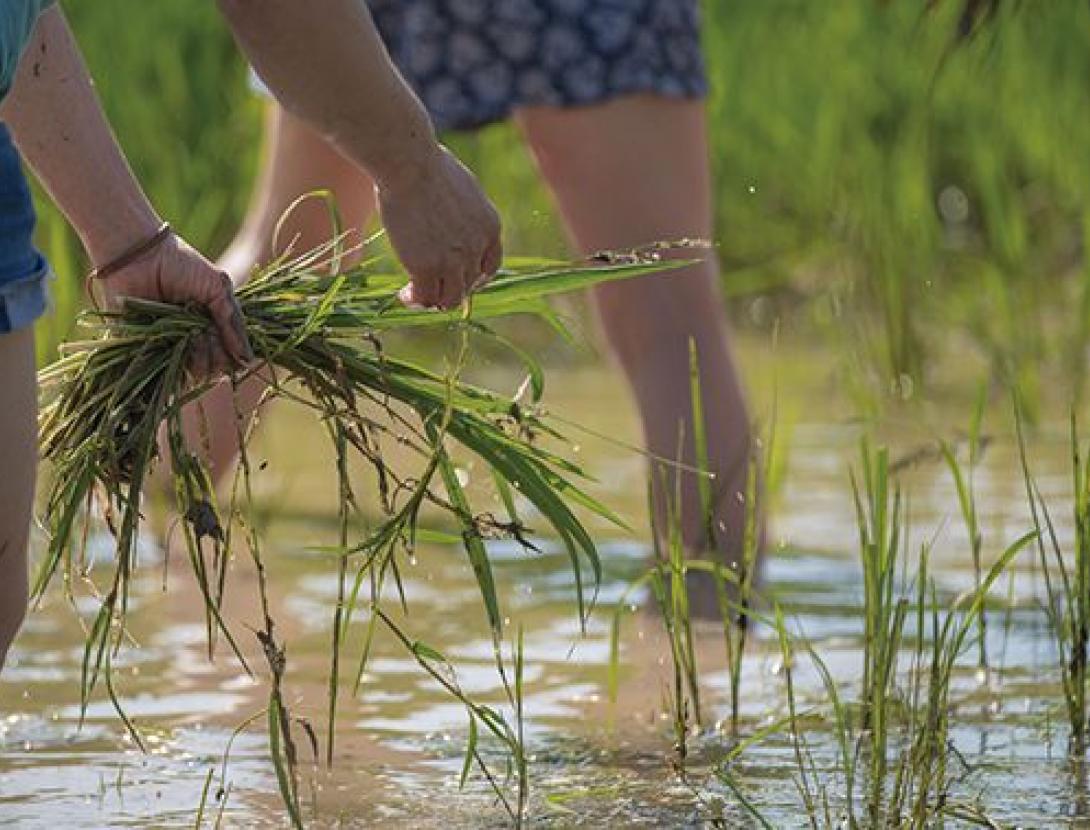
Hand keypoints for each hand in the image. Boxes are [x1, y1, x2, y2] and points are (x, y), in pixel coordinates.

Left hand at [97, 232, 253, 377]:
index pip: (230, 354)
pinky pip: (166, 371)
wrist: (139, 255)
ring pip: (194, 372)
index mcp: (211, 324)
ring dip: (200, 359)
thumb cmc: (181, 265)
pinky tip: (181, 343)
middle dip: (217, 354)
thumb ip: (233, 321)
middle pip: (214, 367)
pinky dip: (178, 362)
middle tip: (207, 333)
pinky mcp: (145, 348)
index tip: (231, 342)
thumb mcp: (217, 288)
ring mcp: (170, 345)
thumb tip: (248, 360)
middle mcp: (192, 338)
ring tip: (194, 336)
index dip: (234, 353)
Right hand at [376, 146, 501, 309]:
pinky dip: (415, 300)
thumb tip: (450, 220)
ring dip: (434, 300)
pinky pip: (424, 297)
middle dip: (449, 287)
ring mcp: (453, 260)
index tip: (456, 277)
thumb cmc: (427, 166)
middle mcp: (477, 247)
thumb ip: (464, 212)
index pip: (490, 267)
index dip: (473, 278)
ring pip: (450, 299)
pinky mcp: (427, 266)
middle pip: (468, 284)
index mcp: (490, 227)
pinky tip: (404, 294)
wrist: (409, 163)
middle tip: (428, 284)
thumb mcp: (461, 189)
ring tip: (415, 294)